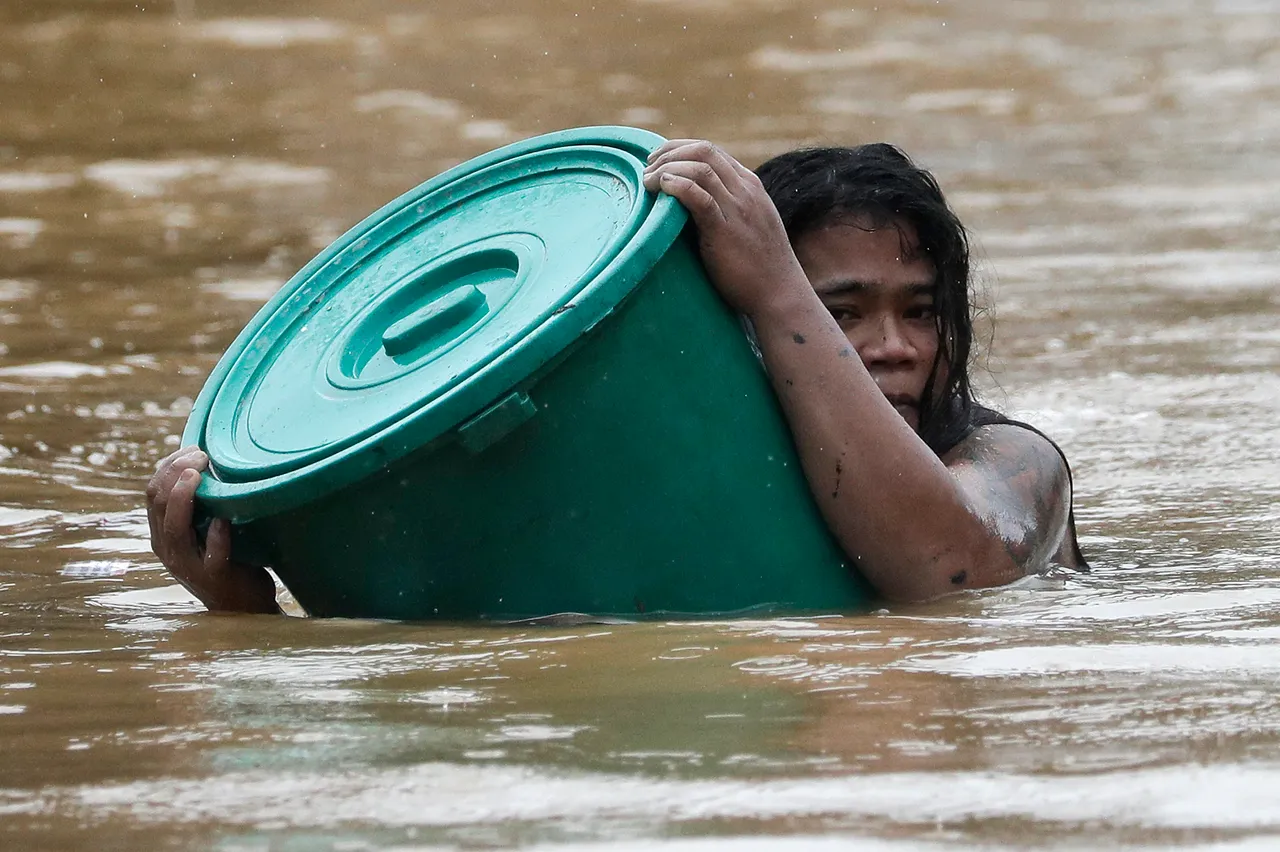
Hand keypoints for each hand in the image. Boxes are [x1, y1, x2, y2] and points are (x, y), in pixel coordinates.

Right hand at [145, 446, 280, 613]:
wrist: (242, 605)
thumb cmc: (228, 557)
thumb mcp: (204, 527)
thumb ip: (201, 502)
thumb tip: (210, 460)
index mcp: (163, 532)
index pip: (152, 491)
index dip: (169, 466)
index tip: (193, 449)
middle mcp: (169, 547)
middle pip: (158, 503)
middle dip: (175, 472)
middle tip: (201, 455)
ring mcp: (189, 564)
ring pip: (175, 529)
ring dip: (184, 498)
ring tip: (197, 476)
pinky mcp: (214, 577)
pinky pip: (211, 555)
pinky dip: (216, 536)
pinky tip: (223, 519)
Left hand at [642, 139, 808, 317]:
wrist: (780, 293)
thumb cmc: (761, 266)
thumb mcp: (749, 225)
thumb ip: (729, 209)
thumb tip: (693, 206)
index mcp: (750, 186)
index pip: (712, 151)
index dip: (680, 150)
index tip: (659, 161)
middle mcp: (745, 191)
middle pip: (703, 151)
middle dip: (669, 153)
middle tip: (648, 168)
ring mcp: (737, 209)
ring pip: (699, 168)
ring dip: (667, 168)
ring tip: (648, 181)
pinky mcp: (725, 230)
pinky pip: (699, 197)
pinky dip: (677, 186)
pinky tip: (662, 189)